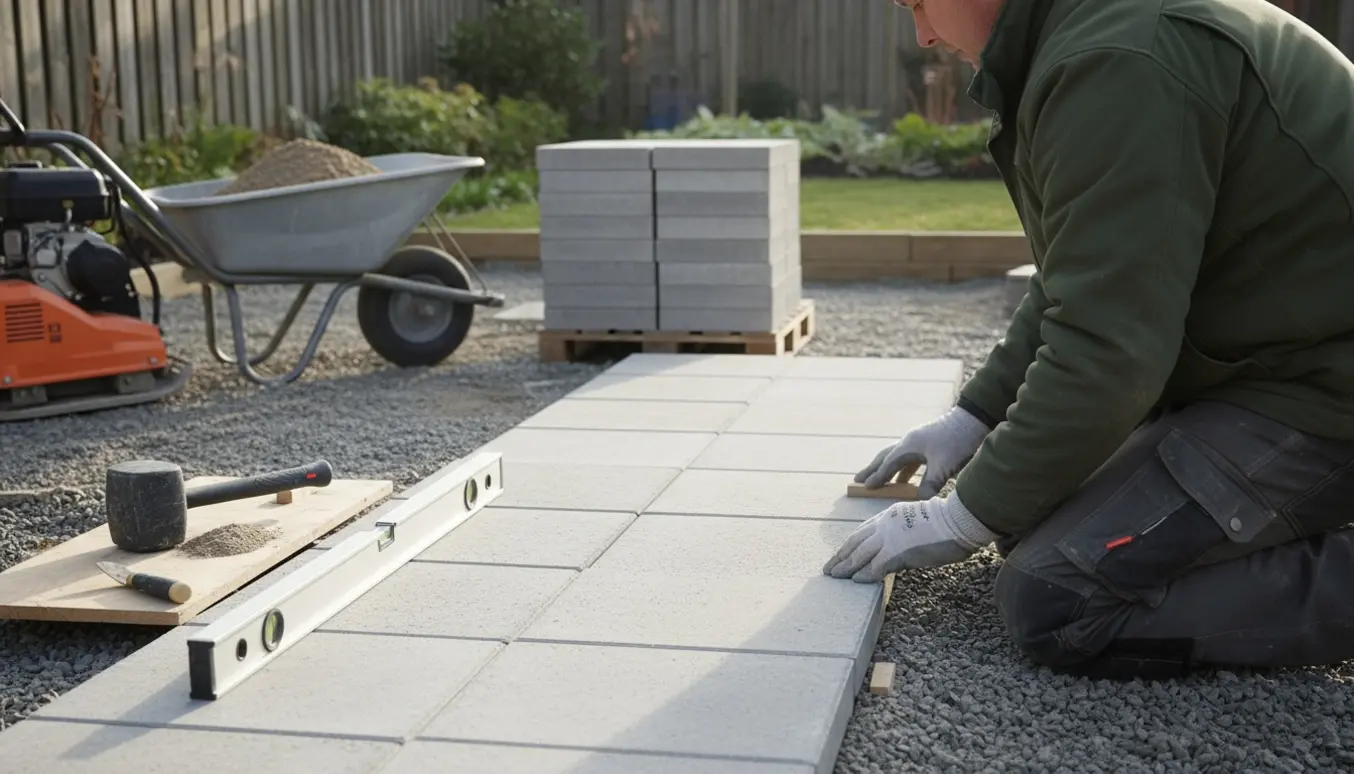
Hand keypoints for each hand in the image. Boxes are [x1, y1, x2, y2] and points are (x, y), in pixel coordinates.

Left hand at [822, 490, 997, 582]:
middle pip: (855, 542)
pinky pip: (875, 567)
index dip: (850, 544)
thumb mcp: (918, 520)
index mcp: (889, 515)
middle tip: (829, 568)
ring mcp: (889, 538)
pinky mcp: (897, 552)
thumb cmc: (948, 522)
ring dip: (846, 567)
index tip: (841, 554)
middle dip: (840, 556)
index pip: (862, 531)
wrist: (958, 520)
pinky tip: (857, 581)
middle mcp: (884, 524)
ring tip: (835, 577)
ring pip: (859, 554)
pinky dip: (865, 575)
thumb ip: (904, 531)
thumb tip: (900, 549)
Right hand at [855, 405, 990, 497]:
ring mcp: (919, 441)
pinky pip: (910, 459)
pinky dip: (903, 469)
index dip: (877, 477)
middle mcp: (910, 442)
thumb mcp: (943, 466)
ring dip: (887, 469)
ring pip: (897, 457)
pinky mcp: (929, 443)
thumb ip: (929, 484)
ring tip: (879, 481)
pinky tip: (906, 478)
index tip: (864, 487)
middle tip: (857, 479)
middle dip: (872, 469)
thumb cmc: (957, 441)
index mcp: (909, 446)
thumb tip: (919, 499)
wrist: (974, 420)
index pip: (888, 464)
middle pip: (886, 457)